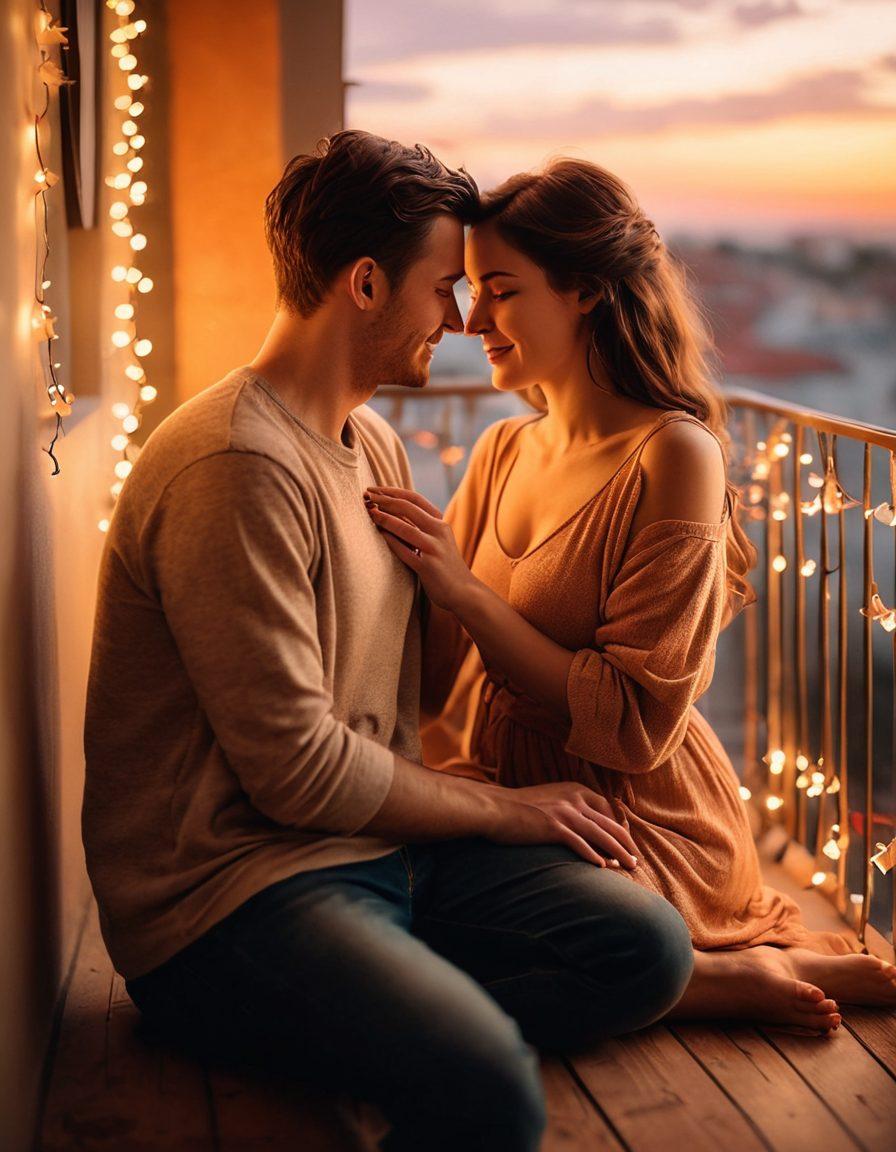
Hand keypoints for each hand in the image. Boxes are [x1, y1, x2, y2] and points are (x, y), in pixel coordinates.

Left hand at [364, 485, 476, 611]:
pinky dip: (389, 540)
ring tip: (368, 511)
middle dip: (384, 499)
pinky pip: (403, 550)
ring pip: (404, 527)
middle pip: (407, 508)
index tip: (375, 489)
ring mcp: (433, 549)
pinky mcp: (427, 567)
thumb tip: (392, 511)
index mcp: (441, 523)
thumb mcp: (438, 540)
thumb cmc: (445, 566)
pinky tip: (377, 533)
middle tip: (366, 495)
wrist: (464, 591)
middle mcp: (439, 532)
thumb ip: (422, 527)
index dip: (392, 491)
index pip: (414, 499)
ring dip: (383, 517)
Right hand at [486, 781, 639, 869]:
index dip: (621, 828)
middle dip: (627, 844)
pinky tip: (602, 868)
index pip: (607, 810)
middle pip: (609, 824)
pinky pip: (580, 844)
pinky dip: (593, 857)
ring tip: (629, 867)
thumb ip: (568, 806)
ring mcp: (564, 813)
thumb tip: (583, 825)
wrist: (494, 808)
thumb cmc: (518, 807)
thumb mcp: (548, 798)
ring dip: (618, 853)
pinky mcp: (553, 828)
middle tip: (637, 861)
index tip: (628, 844)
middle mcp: (573, 799)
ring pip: (601, 836)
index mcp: (574, 790)